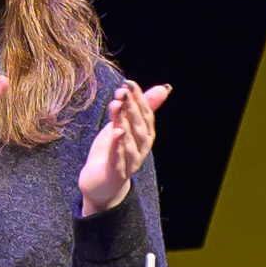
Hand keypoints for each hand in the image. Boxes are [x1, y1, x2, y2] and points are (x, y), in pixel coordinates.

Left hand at [75, 78, 172, 217]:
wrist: (100, 184)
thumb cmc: (113, 151)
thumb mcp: (124, 125)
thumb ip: (141, 108)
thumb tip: (165, 88)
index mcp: (144, 136)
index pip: (146, 115)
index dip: (139, 99)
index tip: (129, 83)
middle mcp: (141, 149)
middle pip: (139, 127)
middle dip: (132, 108)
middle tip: (122, 92)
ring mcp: (130, 163)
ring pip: (130, 142)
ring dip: (124, 123)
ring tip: (118, 107)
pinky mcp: (116, 174)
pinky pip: (118, 159)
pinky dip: (117, 146)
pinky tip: (116, 133)